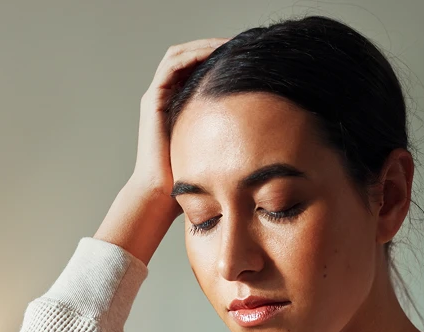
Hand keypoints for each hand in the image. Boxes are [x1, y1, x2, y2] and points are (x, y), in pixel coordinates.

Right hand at [96, 37, 230, 265]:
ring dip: (205, 45)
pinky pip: (171, 65)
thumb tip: (270, 130)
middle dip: (215, 46)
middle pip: (190, 57)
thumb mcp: (220, 149)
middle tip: (243, 42)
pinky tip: (215, 54)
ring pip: (180, 55)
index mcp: (181, 105)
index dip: (221, 57)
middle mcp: (167, 97)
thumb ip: (232, 134)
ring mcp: (158, 97)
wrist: (162, 196)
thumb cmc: (192, 180)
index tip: (249, 55)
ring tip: (231, 43)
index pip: (199, 68)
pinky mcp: (153, 100)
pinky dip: (192, 55)